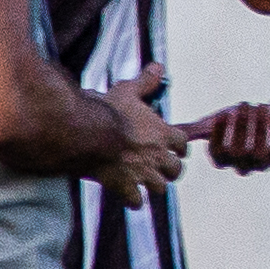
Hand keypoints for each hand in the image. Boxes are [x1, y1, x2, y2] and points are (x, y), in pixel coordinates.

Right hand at [92, 65, 189, 207]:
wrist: (86, 134)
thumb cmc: (107, 111)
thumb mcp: (127, 91)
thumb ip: (145, 82)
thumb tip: (158, 67)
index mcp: (163, 134)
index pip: (183, 144)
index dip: (179, 147)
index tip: (177, 149)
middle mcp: (158, 155)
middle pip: (176, 169)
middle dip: (171, 170)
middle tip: (165, 170)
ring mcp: (143, 173)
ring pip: (160, 187)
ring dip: (155, 186)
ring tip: (149, 185)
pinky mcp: (125, 186)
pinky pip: (136, 201)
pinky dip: (134, 201)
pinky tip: (131, 200)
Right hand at [190, 99, 269, 171]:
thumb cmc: (240, 122)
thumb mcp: (214, 124)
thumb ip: (193, 130)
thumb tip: (165, 129)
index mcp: (224, 160)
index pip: (218, 153)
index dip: (220, 134)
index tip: (224, 115)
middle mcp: (243, 165)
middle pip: (239, 151)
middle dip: (241, 125)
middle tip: (244, 104)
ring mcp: (264, 163)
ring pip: (260, 151)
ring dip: (259, 125)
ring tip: (259, 105)